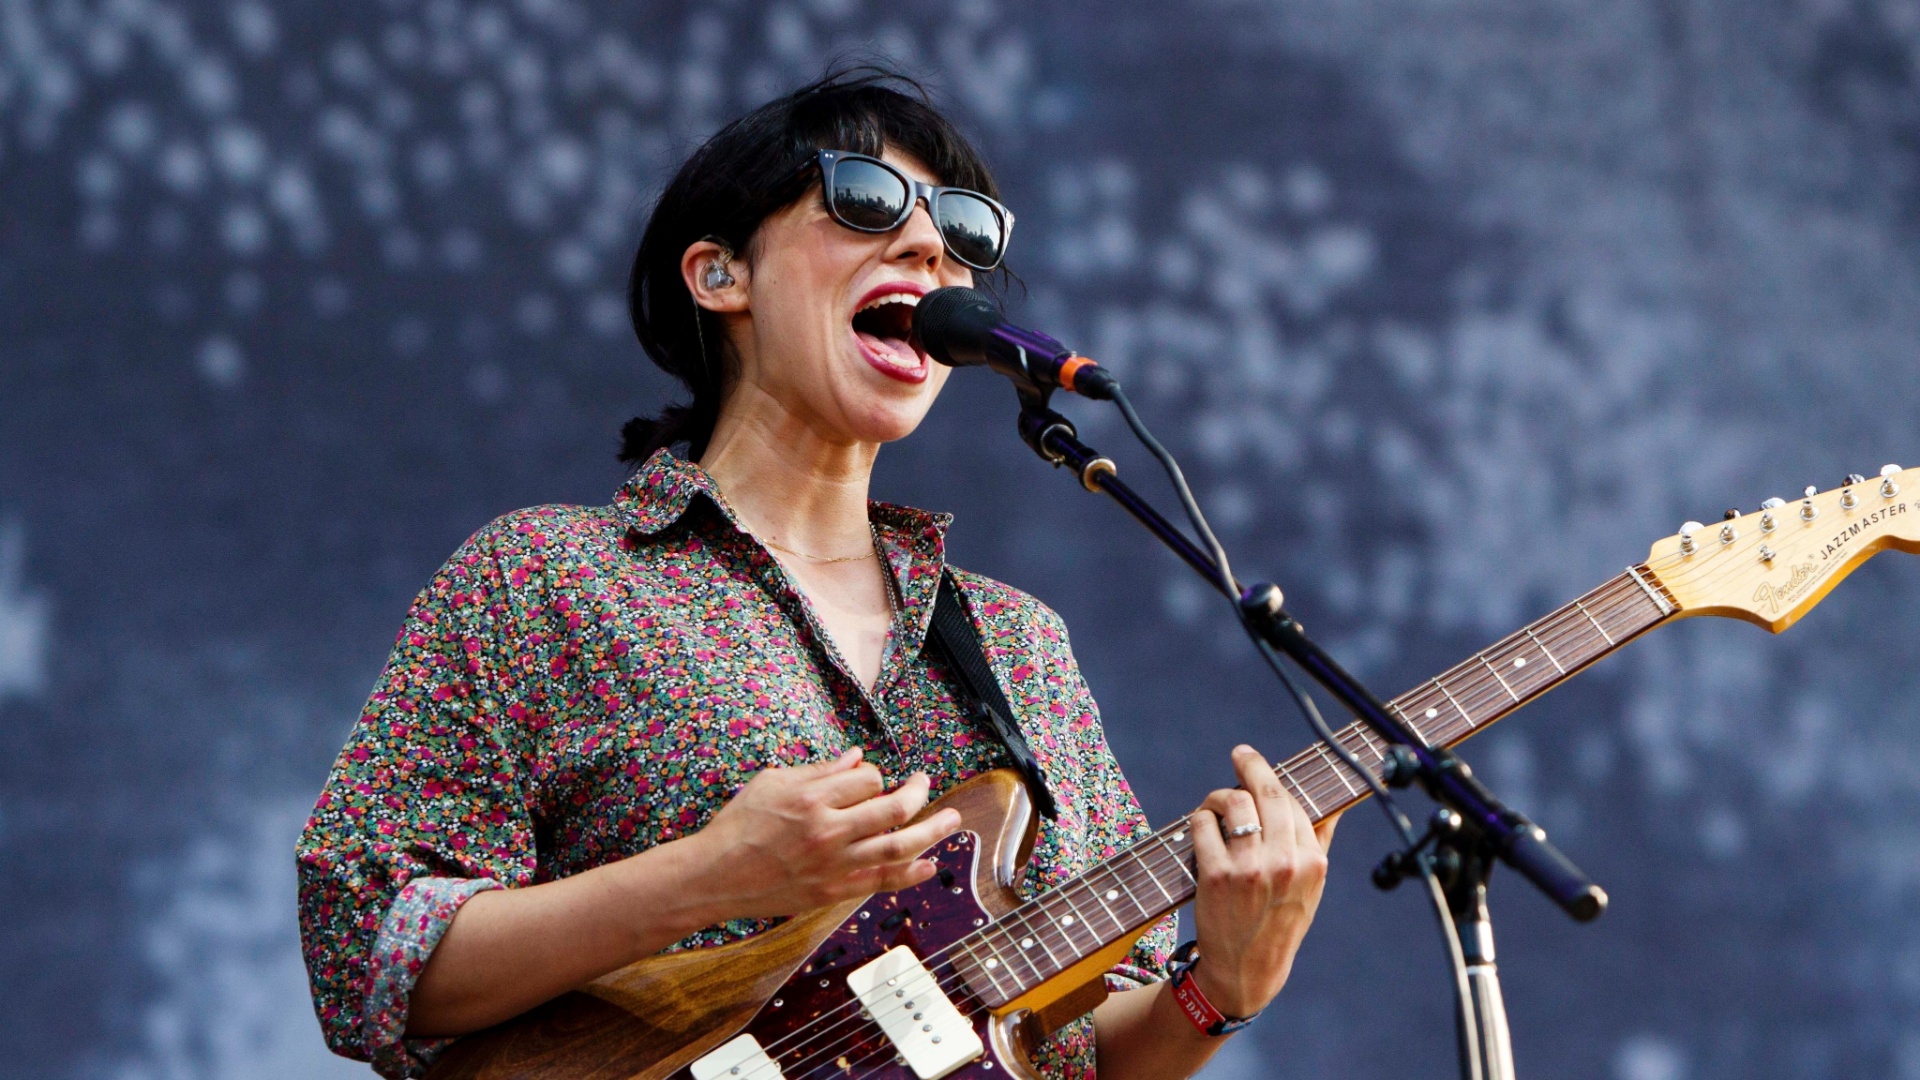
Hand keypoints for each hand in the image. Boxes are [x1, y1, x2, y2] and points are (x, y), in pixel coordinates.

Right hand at [678, 748, 963, 920]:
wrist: (715, 875)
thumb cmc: (739, 824)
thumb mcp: (772, 782)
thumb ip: (819, 770)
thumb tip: (857, 757)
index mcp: (812, 797)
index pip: (868, 778)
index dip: (876, 774)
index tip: (870, 778)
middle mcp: (828, 830)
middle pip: (893, 809)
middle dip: (918, 793)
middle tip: (926, 783)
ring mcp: (834, 865)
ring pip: (898, 847)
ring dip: (932, 832)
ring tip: (953, 821)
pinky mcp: (833, 891)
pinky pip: (882, 883)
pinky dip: (911, 874)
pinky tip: (930, 865)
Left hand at [1187, 745, 1338, 1017]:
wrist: (1247, 971)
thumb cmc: (1279, 924)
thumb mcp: (1311, 888)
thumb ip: (1319, 842)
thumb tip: (1336, 803)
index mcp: (1312, 862)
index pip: (1292, 801)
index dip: (1271, 780)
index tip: (1257, 765)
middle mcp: (1284, 862)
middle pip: (1267, 792)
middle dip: (1251, 764)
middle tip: (1240, 753)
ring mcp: (1249, 868)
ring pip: (1232, 802)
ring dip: (1219, 796)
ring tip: (1215, 805)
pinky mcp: (1215, 875)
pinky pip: (1203, 824)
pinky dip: (1199, 819)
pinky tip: (1202, 828)